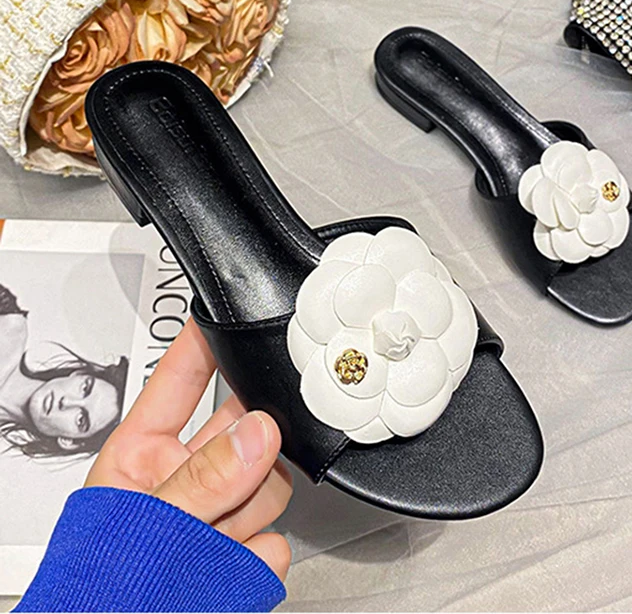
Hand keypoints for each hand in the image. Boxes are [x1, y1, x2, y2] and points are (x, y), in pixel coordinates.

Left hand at [85, 318, 292, 580]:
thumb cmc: (93, 595)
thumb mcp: (137, 530)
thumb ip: (199, 483)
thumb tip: (256, 436)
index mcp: (142, 456)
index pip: (180, 380)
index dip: (205, 341)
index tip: (229, 308)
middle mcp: (186, 480)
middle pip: (246, 431)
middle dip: (249, 451)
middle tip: (244, 466)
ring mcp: (219, 517)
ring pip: (270, 484)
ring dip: (249, 515)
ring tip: (209, 546)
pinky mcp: (244, 555)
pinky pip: (277, 541)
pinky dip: (256, 561)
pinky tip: (221, 573)